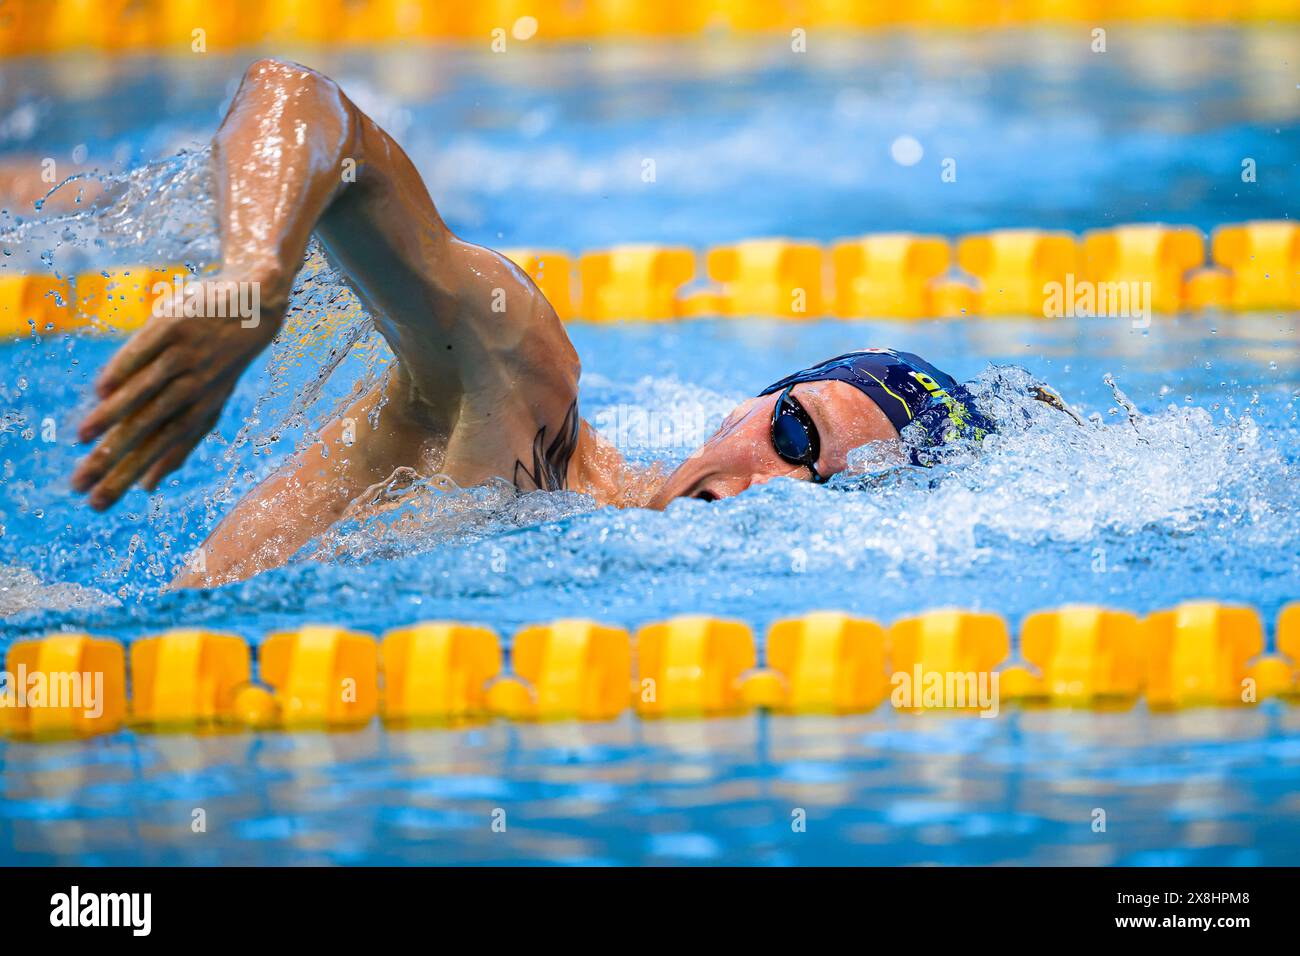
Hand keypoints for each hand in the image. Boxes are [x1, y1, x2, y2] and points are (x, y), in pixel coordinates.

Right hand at [72, 275, 284, 509]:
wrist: (255, 304)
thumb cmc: (222, 361)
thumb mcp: (210, 403)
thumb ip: (182, 441)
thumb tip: (150, 486)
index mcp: (201, 408)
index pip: (158, 451)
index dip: (129, 476)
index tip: (97, 503)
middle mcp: (194, 387)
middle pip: (148, 430)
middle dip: (114, 460)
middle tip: (80, 487)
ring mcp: (185, 355)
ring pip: (145, 392)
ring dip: (114, 416)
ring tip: (82, 440)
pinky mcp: (175, 324)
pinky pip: (145, 350)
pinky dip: (125, 368)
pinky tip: (100, 391)